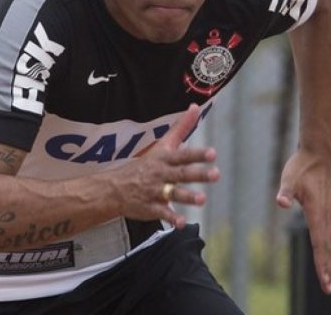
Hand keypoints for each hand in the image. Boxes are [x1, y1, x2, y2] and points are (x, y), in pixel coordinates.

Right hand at [109, 104, 219, 227]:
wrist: (114, 187)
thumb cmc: (144, 165)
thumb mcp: (161, 145)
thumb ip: (181, 128)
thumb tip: (196, 107)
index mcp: (163, 159)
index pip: (182, 155)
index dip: (197, 154)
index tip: (212, 153)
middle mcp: (159, 174)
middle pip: (181, 173)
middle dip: (198, 174)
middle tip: (216, 174)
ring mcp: (154, 191)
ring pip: (172, 193)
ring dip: (187, 196)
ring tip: (202, 199)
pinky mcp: (150, 207)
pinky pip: (161, 213)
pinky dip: (171, 218)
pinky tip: (181, 223)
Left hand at [277, 149, 330, 293]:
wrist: (319, 154)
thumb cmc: (301, 166)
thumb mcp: (289, 177)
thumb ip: (285, 191)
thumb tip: (281, 202)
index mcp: (317, 211)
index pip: (319, 242)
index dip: (321, 262)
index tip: (324, 279)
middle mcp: (327, 215)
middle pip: (329, 248)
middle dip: (329, 269)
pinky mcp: (330, 209)